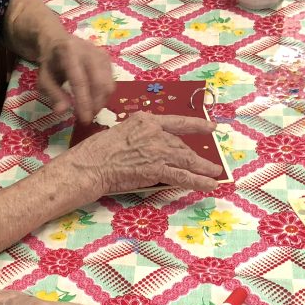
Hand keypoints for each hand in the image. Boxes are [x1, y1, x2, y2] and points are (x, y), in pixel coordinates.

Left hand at [37, 34, 114, 123]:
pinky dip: (104, 95)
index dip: (84, 102)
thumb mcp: (44, 79)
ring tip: (90, 111)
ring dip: (101, 102)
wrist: (57, 41)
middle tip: (87, 119)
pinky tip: (94, 101)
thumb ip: (53, 94)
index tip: (84, 120)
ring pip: (108, 83)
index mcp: (69, 52)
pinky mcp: (107, 59)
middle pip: (99, 83)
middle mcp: (89, 50)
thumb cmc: (50, 63)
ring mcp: (100, 53)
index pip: (80, 81)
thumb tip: (62, 111)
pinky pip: (111, 81)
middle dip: (95, 105)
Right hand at [69, 112, 225, 193]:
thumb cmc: (95, 152)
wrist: (89, 166)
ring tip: (214, 175)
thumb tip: (147, 150)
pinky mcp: (157, 169)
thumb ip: (137, 138)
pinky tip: (209, 185)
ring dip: (203, 169)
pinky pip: (183, 176)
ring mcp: (157, 150)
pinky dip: (198, 181)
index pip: (176, 122)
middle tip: (208, 164)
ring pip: (187, 160)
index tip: (211, 127)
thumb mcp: (119, 134)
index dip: (196, 125)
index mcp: (145, 120)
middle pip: (180, 145)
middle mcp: (155, 132)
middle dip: (194, 157)